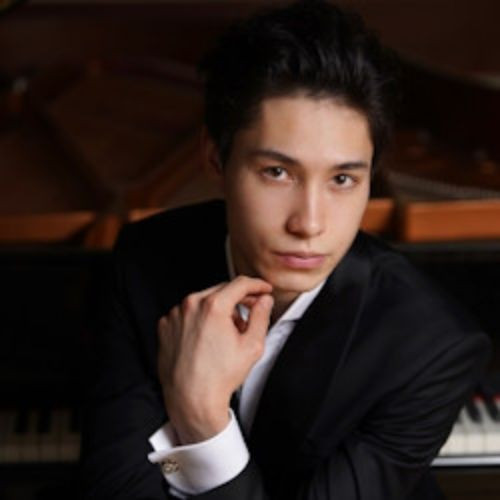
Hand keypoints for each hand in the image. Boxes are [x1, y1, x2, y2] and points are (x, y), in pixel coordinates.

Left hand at [157, 276, 273, 443]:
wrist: (191, 399)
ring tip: (226, 333)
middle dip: (239, 299)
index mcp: (213, 306)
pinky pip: (187, 313)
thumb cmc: (220, 377)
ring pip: (203, 301)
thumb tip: (264, 301)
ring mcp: (175, 315)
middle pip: (221, 290)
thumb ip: (261, 316)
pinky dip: (199, 319)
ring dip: (218, 309)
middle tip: (251, 312)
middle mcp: (190, 305)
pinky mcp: (165, 325)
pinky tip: (207, 338)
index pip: (240, 284)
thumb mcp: (252, 345)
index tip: (263, 289)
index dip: (257, 284)